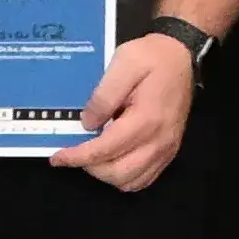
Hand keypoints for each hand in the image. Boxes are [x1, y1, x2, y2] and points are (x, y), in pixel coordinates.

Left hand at [53, 33, 194, 190]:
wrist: (181, 55)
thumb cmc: (151, 57)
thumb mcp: (124, 63)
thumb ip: (104, 96)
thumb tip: (88, 124)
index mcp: (146, 119)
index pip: (105, 150)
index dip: (77, 157)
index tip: (57, 158)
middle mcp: (159, 141)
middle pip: (118, 174)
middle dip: (90, 168)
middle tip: (75, 153)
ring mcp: (167, 149)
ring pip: (131, 182)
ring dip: (107, 175)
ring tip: (93, 156)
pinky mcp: (169, 151)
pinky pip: (145, 179)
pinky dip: (124, 177)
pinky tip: (112, 159)